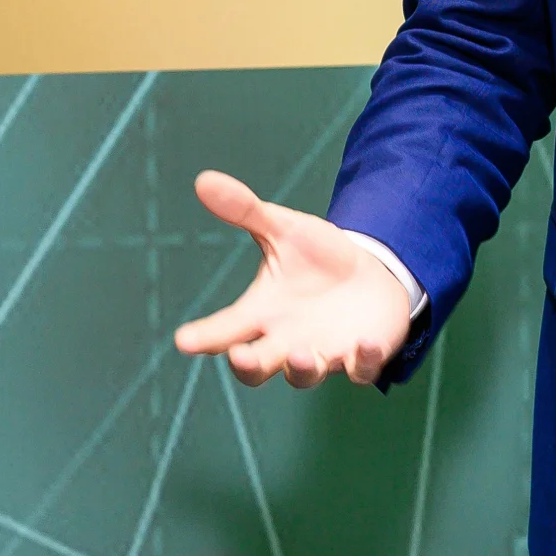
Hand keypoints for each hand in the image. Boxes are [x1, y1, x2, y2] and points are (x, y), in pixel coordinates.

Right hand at [172, 171, 410, 387]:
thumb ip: (247, 211)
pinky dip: (364, 361)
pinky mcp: (360, 358)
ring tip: (303, 354)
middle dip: (248, 365)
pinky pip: (362, 369)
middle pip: (257, 368)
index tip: (184, 340)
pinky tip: (367, 343)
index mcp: (262, 313)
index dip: (204, 337)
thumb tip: (204, 179)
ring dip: (303, 369)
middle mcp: (287, 341)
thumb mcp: (285, 229)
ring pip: (305, 376)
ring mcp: (324, 354)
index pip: (226, 329)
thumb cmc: (319, 257)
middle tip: (240, 356)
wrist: (371, 272)